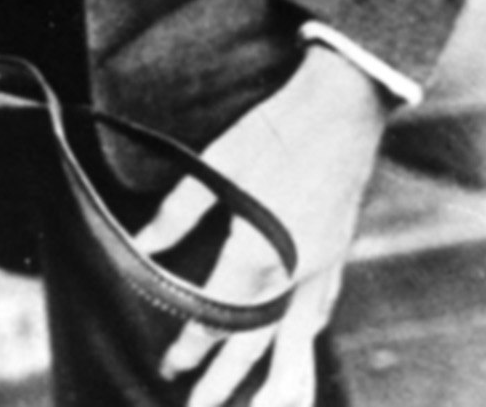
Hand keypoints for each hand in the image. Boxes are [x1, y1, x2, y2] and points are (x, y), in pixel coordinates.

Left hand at [132, 44, 388, 406]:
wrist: (344, 108)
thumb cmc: (276, 129)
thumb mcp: (219, 162)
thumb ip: (178, 210)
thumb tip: (142, 243)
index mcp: (259, 250)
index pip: (218, 316)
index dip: (192, 344)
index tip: (170, 364)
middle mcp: (294, 272)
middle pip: (256, 344)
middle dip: (225, 380)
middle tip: (197, 406)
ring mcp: (322, 269)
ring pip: (294, 341)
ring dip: (270, 378)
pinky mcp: (337, 258)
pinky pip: (317, 317)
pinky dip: (301, 345)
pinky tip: (290, 356)